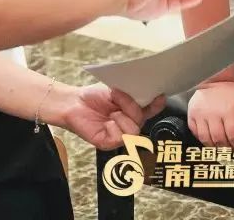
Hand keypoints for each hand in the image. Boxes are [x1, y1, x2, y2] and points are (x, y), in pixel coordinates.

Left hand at [50, 83, 165, 149]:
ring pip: (134, 130)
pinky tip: (107, 122)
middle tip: (117, 96)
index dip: (157, 104)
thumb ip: (133, 93)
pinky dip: (115, 127)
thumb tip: (148, 91)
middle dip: (132, 106)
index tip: (160, 96)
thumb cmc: (92, 96)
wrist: (73, 103)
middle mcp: (127, 123)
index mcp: (131, 110)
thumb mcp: (116, 90)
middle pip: (143, 120)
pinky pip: (121, 138)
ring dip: (123, 117)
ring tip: (111, 112)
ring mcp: (119, 134)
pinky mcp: (109, 143)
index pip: (150, 109)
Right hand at [188, 81, 233, 147]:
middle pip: (219, 140)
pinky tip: (209, 141)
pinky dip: (202, 140)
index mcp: (227, 110)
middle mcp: (212, 114)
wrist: (211, 80)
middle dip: (226, 149)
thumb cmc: (229, 92)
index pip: (233, 135)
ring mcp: (200, 115)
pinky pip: (196, 133)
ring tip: (220, 150)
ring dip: (214, 148)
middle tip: (231, 154)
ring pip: (206, 139)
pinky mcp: (191, 115)